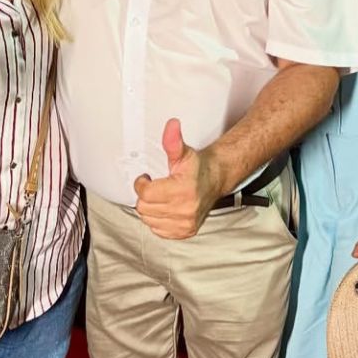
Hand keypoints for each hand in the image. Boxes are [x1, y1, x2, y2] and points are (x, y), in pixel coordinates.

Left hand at [133, 118, 224, 238]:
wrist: (215, 180)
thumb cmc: (197, 168)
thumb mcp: (183, 153)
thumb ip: (173, 141)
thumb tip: (171, 126)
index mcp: (184, 190)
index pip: (146, 194)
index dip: (142, 184)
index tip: (147, 178)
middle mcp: (186, 210)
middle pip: (145, 208)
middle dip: (146, 196)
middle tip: (155, 187)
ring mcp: (186, 223)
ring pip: (149, 219)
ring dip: (151, 208)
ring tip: (161, 197)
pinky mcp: (185, 232)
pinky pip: (158, 230)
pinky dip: (158, 220)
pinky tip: (166, 208)